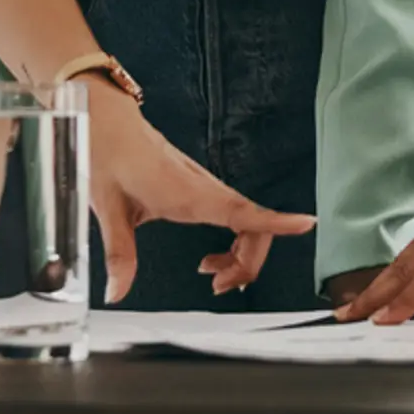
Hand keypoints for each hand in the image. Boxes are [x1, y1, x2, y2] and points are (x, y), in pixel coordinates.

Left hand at [87, 86, 312, 301]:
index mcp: (186, 193)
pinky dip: (234, 242)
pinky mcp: (201, 188)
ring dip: (241, 256)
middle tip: (219, 286)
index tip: (306, 224)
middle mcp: (204, 188)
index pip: (241, 211)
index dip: (276, 220)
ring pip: (247, 223)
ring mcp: (206, 187)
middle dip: (248, 264)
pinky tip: (210, 258)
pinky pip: (235, 217)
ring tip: (215, 277)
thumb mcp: (108, 207)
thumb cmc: (108, 153)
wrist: (107, 121)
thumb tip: (118, 292)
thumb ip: (119, 253)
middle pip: (253, 228)